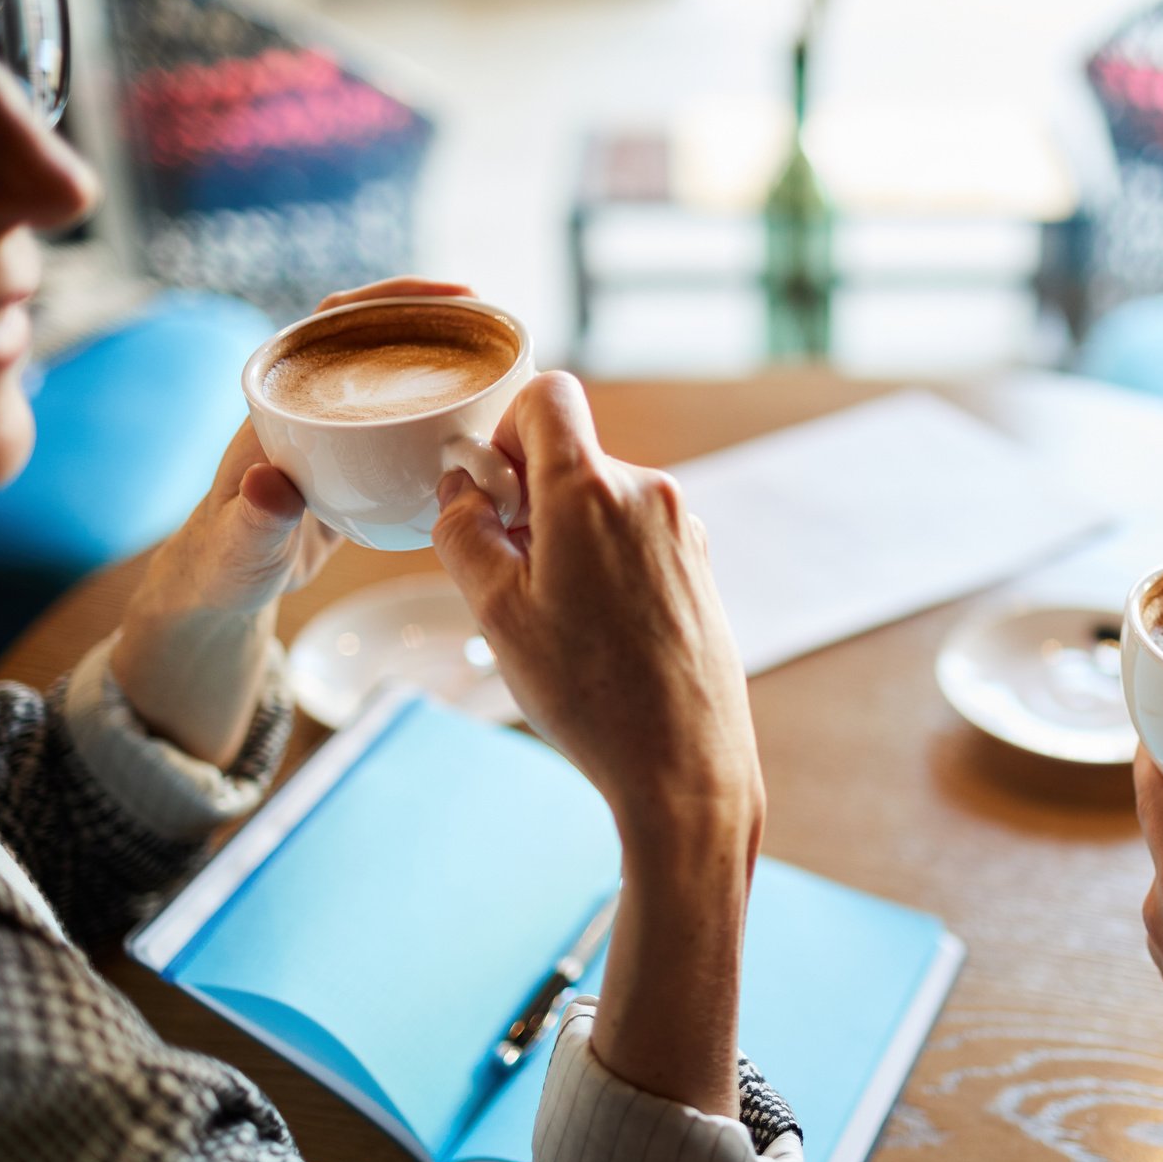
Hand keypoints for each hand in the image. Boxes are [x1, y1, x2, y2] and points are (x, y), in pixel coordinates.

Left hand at [113, 277, 470, 765]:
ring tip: (498, 362)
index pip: (334, 321)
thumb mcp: (240, 546)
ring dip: (443, 360)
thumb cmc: (222, 564)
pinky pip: (403, 417)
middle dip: (434, 320)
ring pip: (394, 373)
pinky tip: (479, 418)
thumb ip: (256, 518)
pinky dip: (441, 408)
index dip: (390, 298)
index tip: (447, 298)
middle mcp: (309, 402)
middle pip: (376, 335)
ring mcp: (336, 430)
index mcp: (278, 401)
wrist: (224, 589)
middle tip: (492, 325)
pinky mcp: (358, 461)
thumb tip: (270, 485)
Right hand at [433, 370, 760, 1116]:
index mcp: (592, 489)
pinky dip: (602, 563)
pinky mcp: (698, 566)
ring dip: (564, 536)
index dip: (507, 430)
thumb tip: (463, 489)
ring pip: (600, 500)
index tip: (493, 493)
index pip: (548, 395)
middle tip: (507, 575)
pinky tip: (596, 632)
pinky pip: (633, 537)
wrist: (685, 766)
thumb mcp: (496, 613)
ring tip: (554, 618)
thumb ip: (465, 531)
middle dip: (529, 497)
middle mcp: (648, 493)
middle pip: (572, 454)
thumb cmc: (588, 695)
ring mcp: (682, 529)